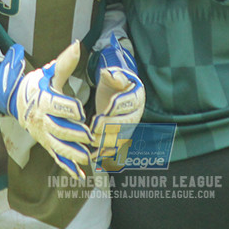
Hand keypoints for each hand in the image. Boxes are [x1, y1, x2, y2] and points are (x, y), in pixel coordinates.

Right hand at [0, 41, 93, 178]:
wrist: (17, 100)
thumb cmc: (38, 84)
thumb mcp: (50, 72)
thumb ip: (65, 62)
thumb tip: (77, 44)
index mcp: (43, 100)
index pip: (55, 105)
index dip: (68, 108)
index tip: (81, 111)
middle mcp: (41, 119)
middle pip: (56, 128)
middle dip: (73, 134)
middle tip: (89, 137)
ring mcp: (43, 134)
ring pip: (57, 146)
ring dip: (72, 154)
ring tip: (87, 158)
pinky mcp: (45, 144)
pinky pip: (56, 157)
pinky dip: (67, 167)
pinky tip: (80, 176)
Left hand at [90, 34, 144, 154]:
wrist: (114, 91)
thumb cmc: (113, 82)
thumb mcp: (112, 74)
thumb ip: (111, 75)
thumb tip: (107, 73)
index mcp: (137, 94)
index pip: (129, 102)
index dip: (117, 107)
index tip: (103, 110)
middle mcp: (136, 112)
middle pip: (127, 122)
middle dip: (110, 126)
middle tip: (94, 128)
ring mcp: (130, 126)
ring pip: (122, 137)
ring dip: (108, 141)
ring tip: (92, 141)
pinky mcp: (122, 136)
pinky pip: (116, 146)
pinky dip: (106, 152)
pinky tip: (94, 155)